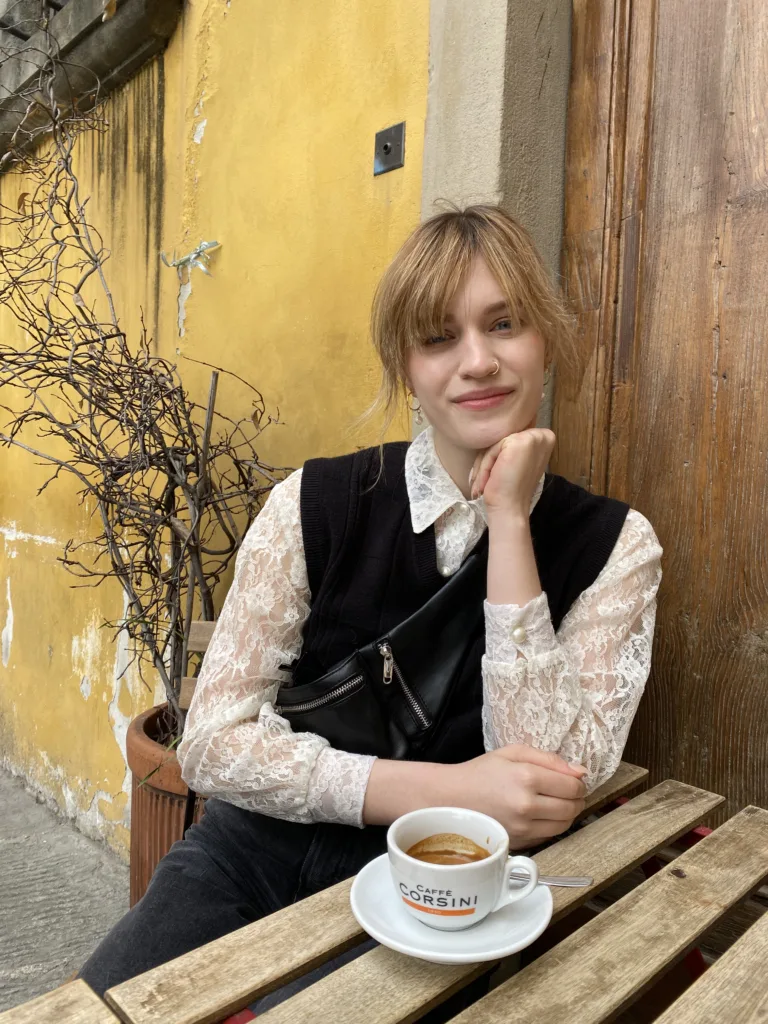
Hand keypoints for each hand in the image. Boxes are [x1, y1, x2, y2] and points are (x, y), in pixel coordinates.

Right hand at [440, 744, 586, 844]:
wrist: (452, 798)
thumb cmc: (481, 772)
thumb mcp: (513, 752)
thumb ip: (549, 759)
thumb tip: (580, 772)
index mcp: (527, 777)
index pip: (572, 785)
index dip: (577, 782)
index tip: (571, 778)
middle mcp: (527, 806)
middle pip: (573, 807)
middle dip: (576, 798)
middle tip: (565, 790)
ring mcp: (523, 828)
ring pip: (565, 825)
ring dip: (567, 813)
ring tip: (555, 802)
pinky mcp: (519, 843)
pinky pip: (549, 836)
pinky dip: (552, 825)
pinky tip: (540, 814)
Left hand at [469, 428, 554, 516]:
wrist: (510, 508)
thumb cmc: (510, 489)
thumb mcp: (516, 461)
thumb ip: (512, 445)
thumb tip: (496, 434)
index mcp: (545, 438)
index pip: (511, 439)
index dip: (497, 457)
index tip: (491, 477)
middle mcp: (543, 435)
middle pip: (503, 440)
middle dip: (488, 461)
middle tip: (482, 483)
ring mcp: (533, 437)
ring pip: (495, 444)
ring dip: (484, 466)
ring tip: (482, 486)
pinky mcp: (519, 442)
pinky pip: (492, 449)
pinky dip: (484, 466)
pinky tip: (486, 483)